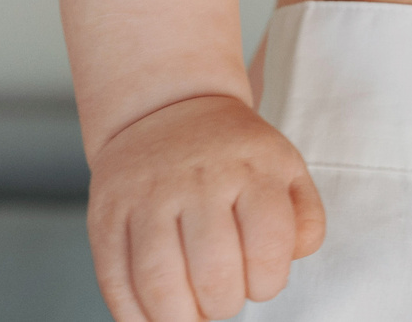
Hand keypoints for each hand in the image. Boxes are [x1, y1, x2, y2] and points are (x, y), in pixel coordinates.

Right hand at [86, 94, 324, 321]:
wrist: (166, 109)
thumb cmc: (234, 157)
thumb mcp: (284, 170)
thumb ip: (305, 220)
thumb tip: (292, 260)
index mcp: (253, 169)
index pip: (268, 248)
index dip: (267, 283)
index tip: (260, 281)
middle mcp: (199, 179)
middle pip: (214, 274)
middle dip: (224, 304)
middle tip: (223, 297)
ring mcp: (148, 197)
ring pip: (160, 283)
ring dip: (180, 317)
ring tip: (191, 311)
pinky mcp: (106, 215)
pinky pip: (114, 282)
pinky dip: (135, 315)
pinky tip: (154, 314)